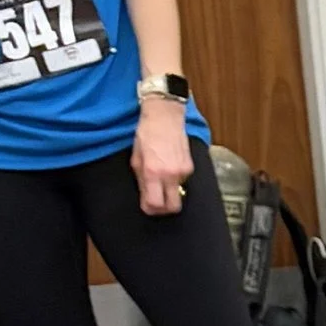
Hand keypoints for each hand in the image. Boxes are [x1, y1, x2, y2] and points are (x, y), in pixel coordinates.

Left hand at [132, 100, 192, 217]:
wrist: (165, 116)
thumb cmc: (147, 133)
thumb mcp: (136, 158)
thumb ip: (141, 179)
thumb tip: (145, 195)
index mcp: (153, 173)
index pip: (155, 204)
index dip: (150, 209)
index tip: (147, 206)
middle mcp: (170, 175)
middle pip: (173, 207)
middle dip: (164, 209)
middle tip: (156, 203)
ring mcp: (183, 171)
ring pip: (178, 193)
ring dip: (169, 191)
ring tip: (160, 177)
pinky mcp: (190, 166)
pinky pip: (182, 181)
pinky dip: (174, 180)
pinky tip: (168, 167)